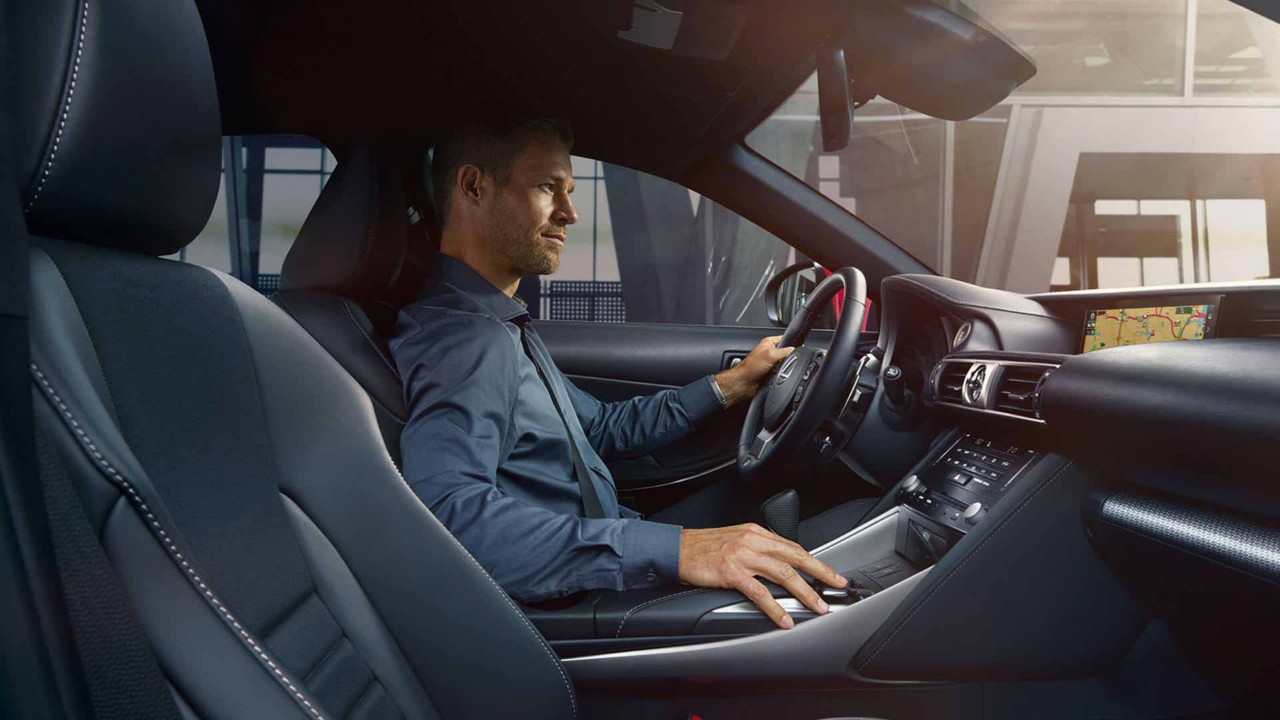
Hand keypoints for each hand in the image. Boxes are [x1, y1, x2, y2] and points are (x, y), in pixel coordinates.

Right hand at [678, 523, 846, 628]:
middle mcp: (753, 541)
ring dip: (804, 591)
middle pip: (795, 556)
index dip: (813, 560)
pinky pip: (759, 592)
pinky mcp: (731, 572)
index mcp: (756, 532)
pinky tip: (784, 618)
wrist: (677, 548)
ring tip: (818, 606)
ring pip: (783, 573)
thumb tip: (778, 563)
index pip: (792, 546)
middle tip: (837, 584)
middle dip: (820, 571)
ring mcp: (743, 556)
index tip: (829, 572)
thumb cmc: (704, 547)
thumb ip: (757, 548)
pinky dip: (775, 607)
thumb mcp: (735, 539)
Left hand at [713, 335, 793, 406]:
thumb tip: (796, 350)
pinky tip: (780, 376)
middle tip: (787, 361)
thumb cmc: (750, 367)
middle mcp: (771, 352)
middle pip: (788, 353)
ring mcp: (772, 363)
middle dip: (790, 358)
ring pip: (786, 364)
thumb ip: (785, 351)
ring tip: (781, 370)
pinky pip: (783, 373)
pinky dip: (783, 375)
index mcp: (769, 343)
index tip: (799, 347)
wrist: (744, 384)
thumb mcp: (770, 354)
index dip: (793, 342)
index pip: (786, 338)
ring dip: (785, 368)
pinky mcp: (773, 374)